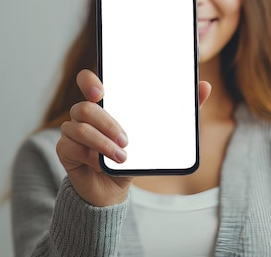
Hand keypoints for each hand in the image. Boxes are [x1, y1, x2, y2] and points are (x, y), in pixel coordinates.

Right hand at [56, 69, 211, 206]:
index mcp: (104, 104)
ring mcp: (72, 131)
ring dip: (102, 142)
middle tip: (126, 138)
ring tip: (122, 156)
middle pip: (84, 106)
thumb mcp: (156, 135)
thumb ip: (179, 111)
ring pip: (78, 126)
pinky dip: (90, 155)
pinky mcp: (65, 149)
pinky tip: (101, 165)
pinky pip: (71, 146)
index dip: (89, 81)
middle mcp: (84, 114)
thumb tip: (205, 86)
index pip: (88, 81)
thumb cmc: (133, 156)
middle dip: (107, 122)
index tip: (101, 92)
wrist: (113, 189)